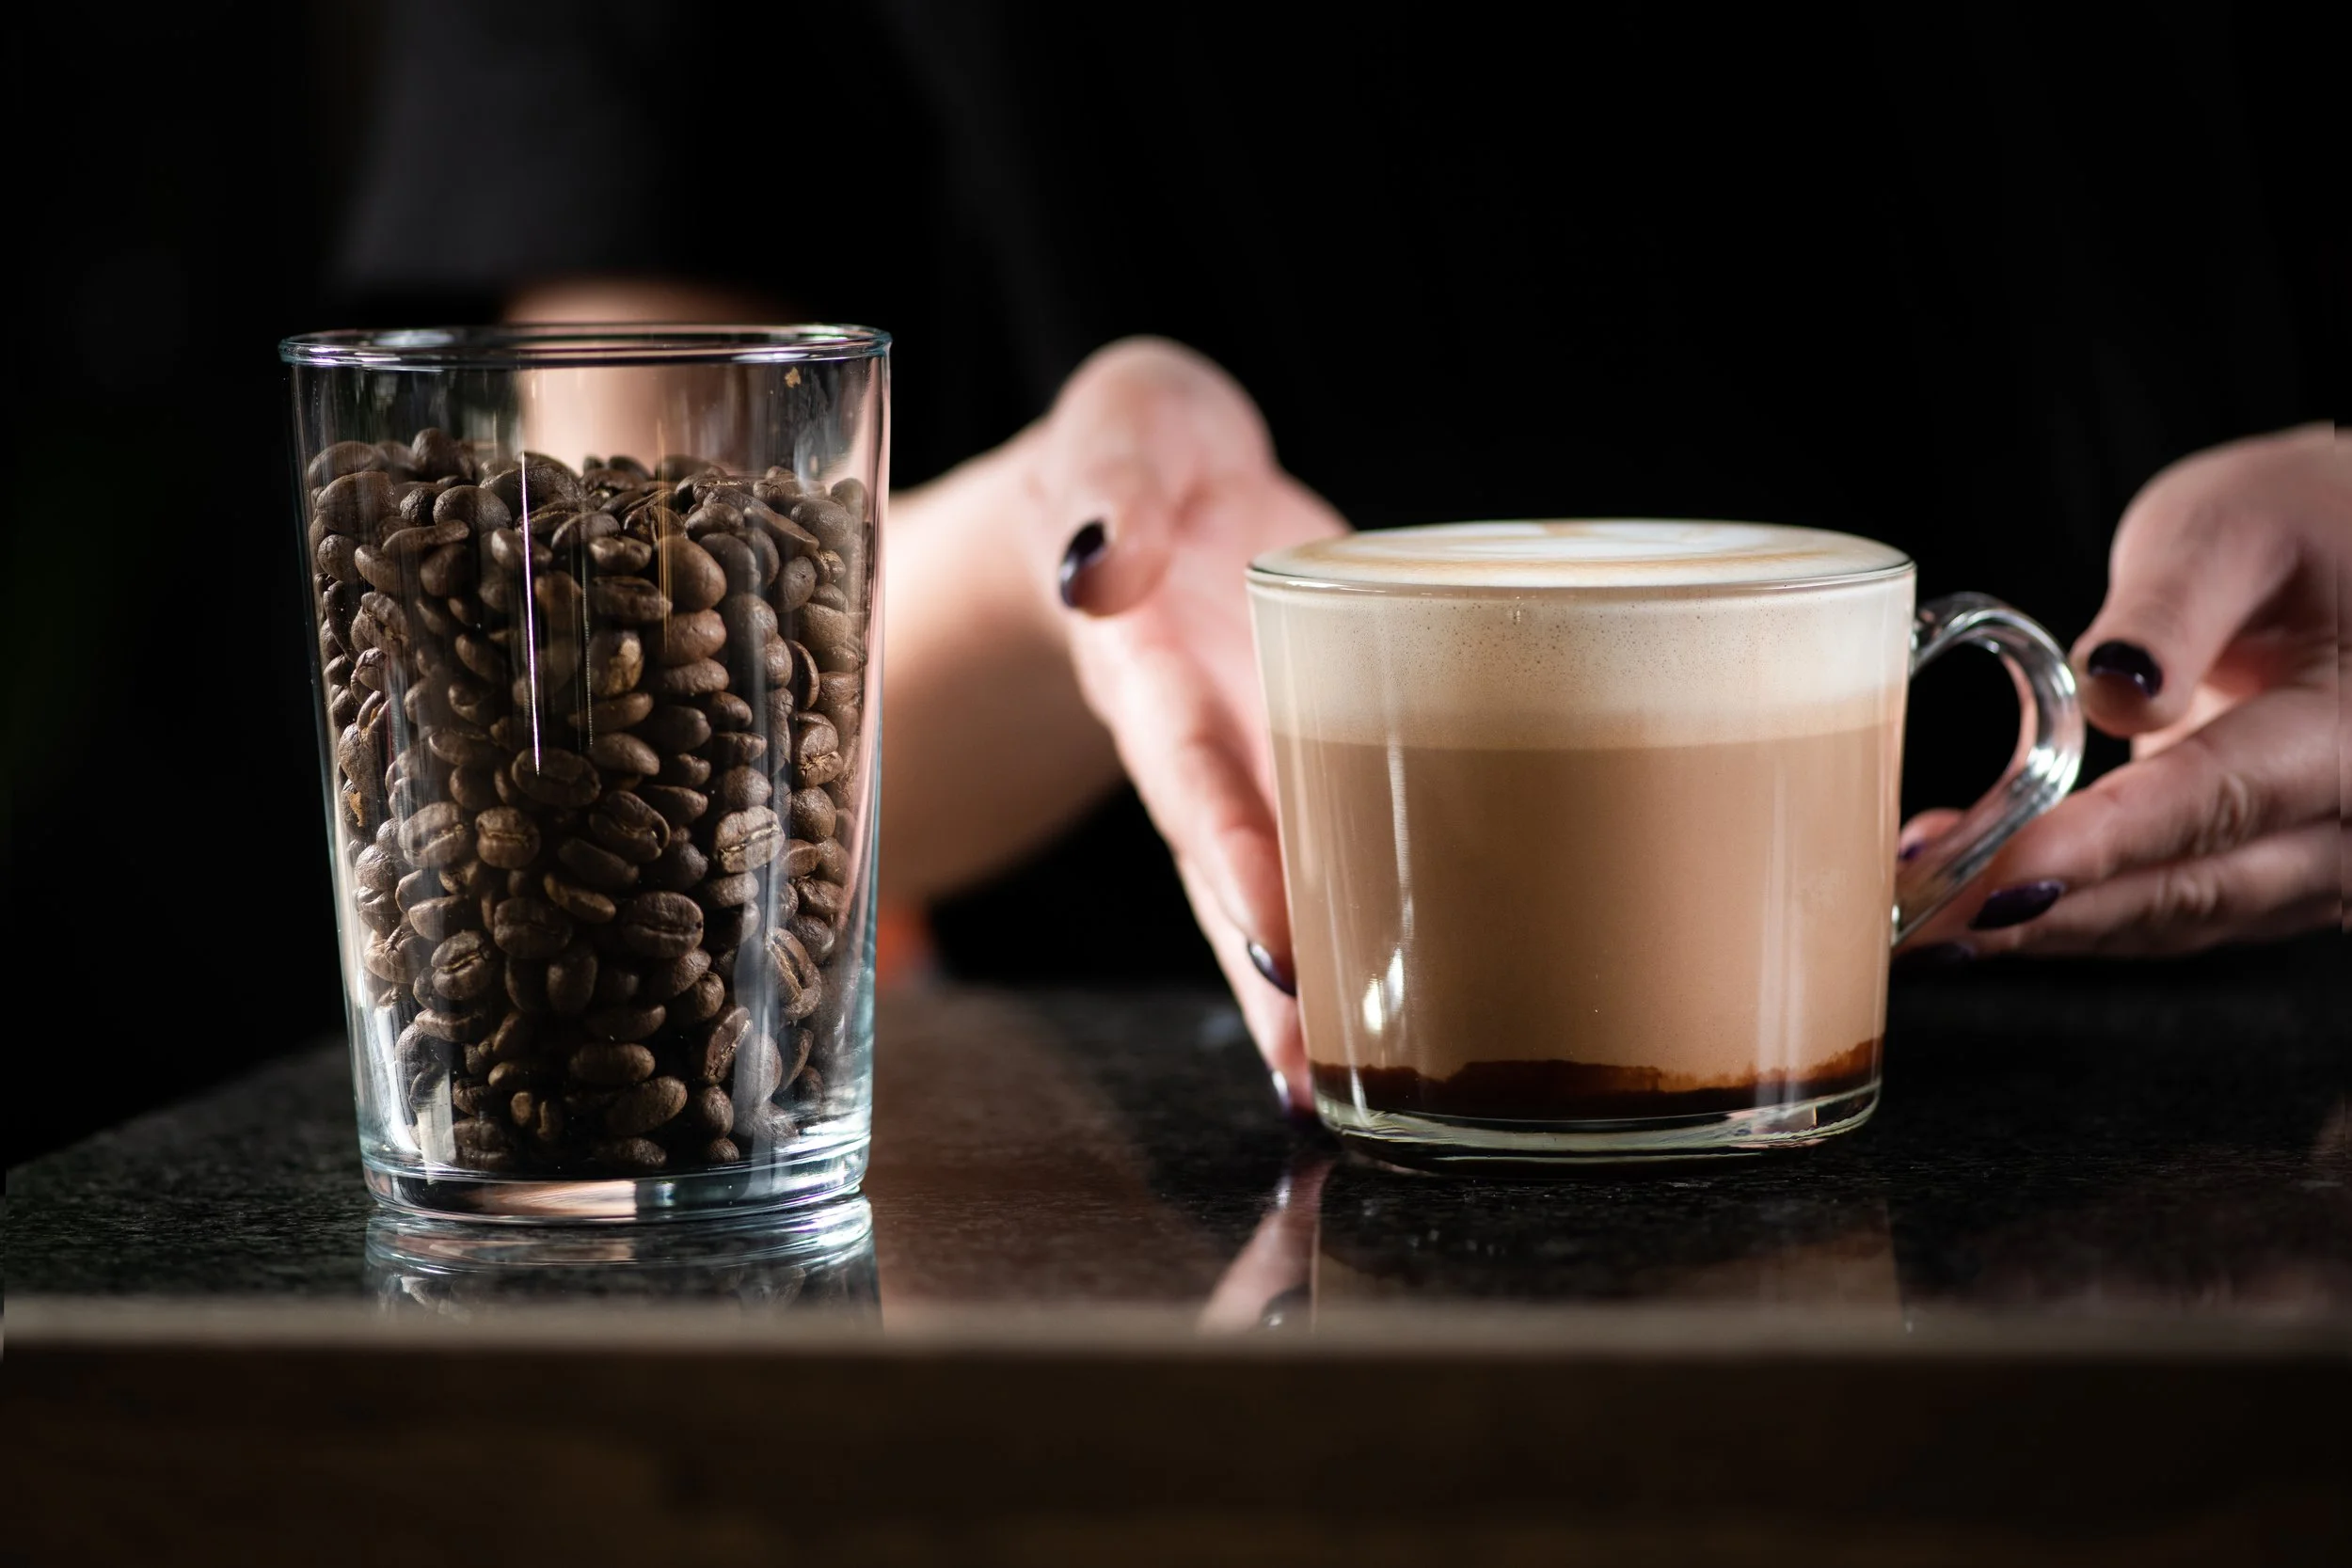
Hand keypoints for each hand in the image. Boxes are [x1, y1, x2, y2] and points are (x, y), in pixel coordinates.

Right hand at [1024, 339, 1347, 1107]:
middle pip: (1223, 868)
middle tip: (1308, 1069)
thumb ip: (1115, 481)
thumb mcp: (1123, 426)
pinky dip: (1364, 917)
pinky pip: (1333, 839)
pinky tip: (1405, 1010)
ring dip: (1299, 984)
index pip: (1187, 760)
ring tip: (1342, 1089)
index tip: (1269, 936)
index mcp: (1150, 654)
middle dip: (1259, 968)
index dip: (1225, 845)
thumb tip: (1096, 567)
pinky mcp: (1313, 748)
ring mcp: (1254, 751)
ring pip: (1277, 880)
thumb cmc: (1143, 448)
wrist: (1155, 477)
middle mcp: (1199, 731)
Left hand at [1899, 424, 2344, 959]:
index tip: (1999, 876)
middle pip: (2195, 887)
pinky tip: (1976, 903)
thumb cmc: (2299, 525)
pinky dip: (2076, 912)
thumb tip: (2113, 690)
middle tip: (1925, 920)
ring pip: (2179, 919)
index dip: (2103, 845)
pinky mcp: (2274, 874)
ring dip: (2050, 926)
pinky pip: (2176, 913)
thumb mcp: (2232, 529)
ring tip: (1926, 919)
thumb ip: (2172, 610)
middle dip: (2050, 911)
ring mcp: (2324, 862)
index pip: (2219, 797)